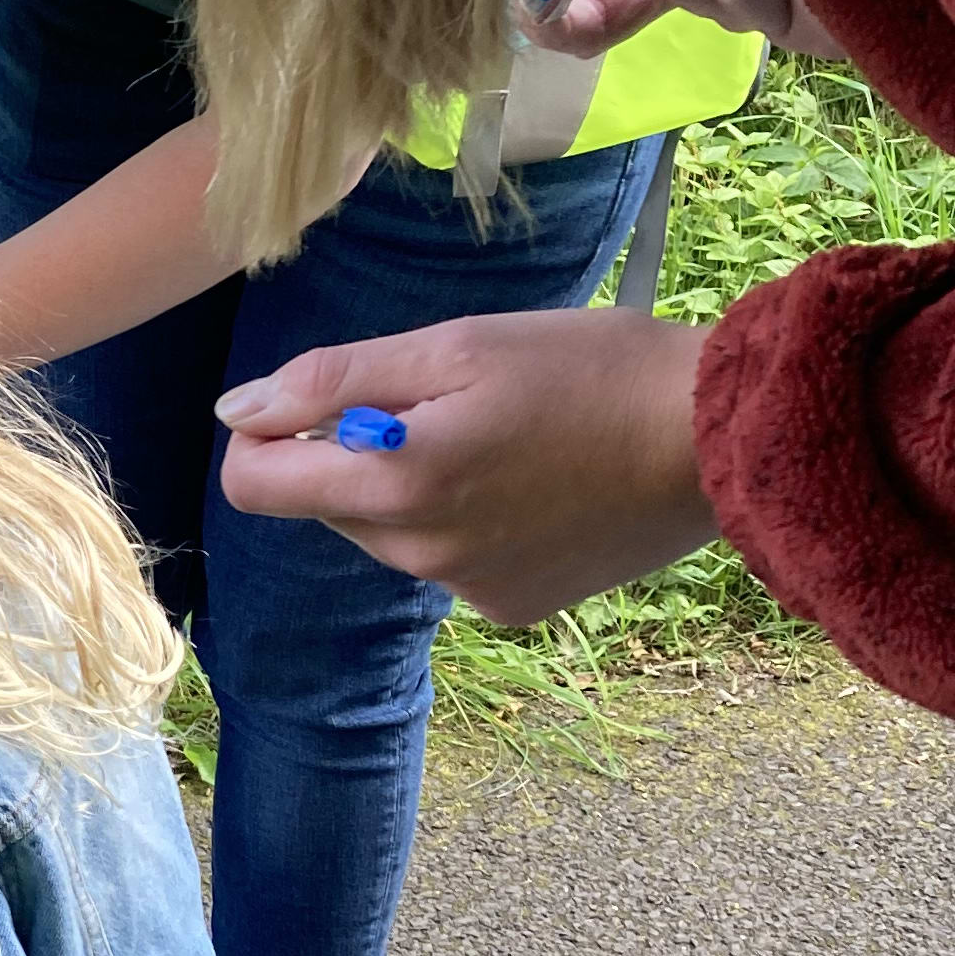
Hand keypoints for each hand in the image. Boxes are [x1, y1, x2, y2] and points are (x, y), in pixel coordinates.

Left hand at [214, 306, 716, 623]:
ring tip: (505, 437)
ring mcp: (466, 590)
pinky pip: (449, 559)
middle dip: (358, 452)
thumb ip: (332, 379)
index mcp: (395, 486)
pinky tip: (537, 483)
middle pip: (327, 503)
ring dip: (414, 485)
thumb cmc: (589, 369)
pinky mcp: (512, 608)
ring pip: (389, 531)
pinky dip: (468, 521)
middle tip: (451, 402)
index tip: (320, 398)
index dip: (268, 435)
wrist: (718, 440)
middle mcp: (419, 555)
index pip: (254, 484)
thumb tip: (236, 412)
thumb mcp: (454, 347)